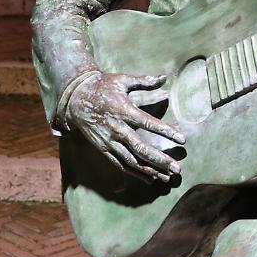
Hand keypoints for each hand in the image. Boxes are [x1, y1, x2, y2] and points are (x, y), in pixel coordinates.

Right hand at [64, 71, 184, 182]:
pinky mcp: (103, 149)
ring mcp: (109, 141)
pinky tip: (149, 178)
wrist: (75, 99)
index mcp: (123, 110)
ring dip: (150, 171)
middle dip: (160, 160)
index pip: (148, 122)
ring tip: (167, 178)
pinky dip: (135, 173)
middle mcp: (116, 128)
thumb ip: (144, 81)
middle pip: (140, 148)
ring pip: (131, 161)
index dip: (165, 131)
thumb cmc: (102, 87)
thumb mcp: (122, 80)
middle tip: (177, 169)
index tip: (182, 139)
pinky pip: (120, 164)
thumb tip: (164, 77)